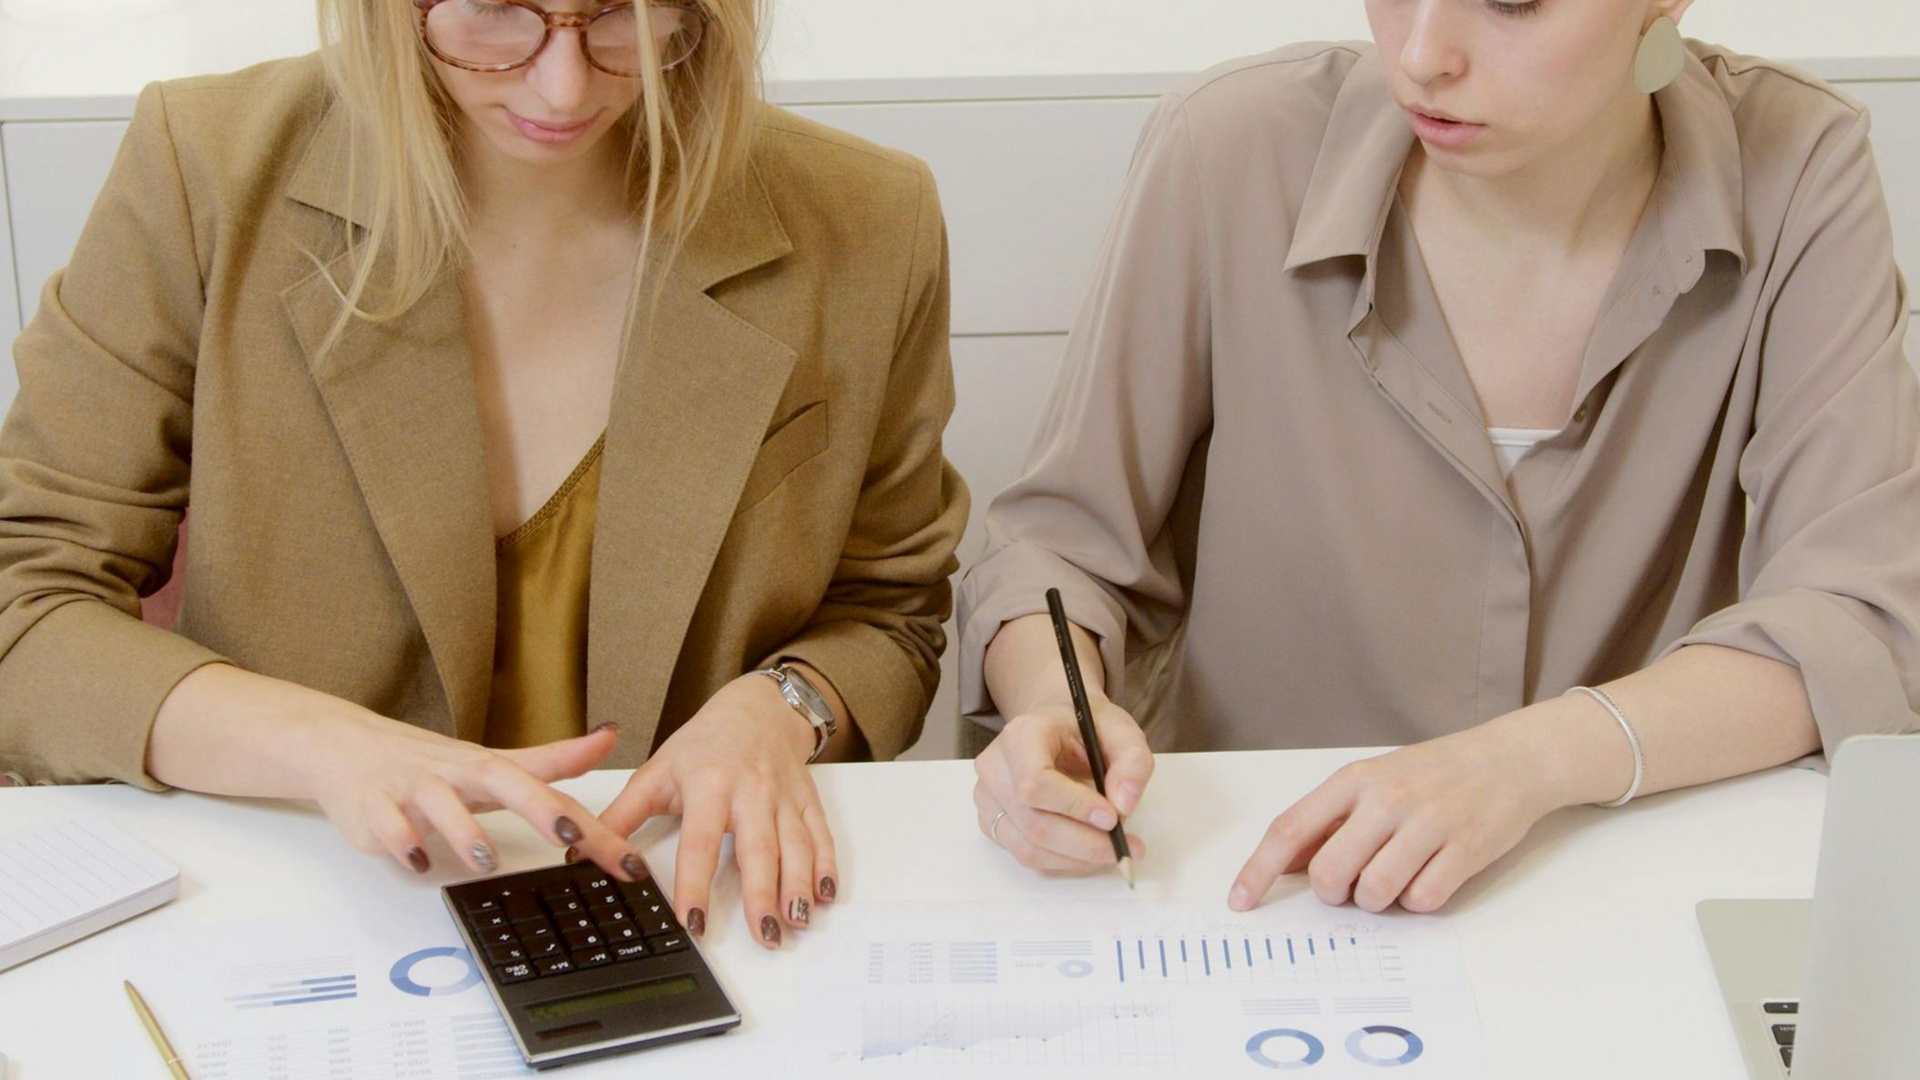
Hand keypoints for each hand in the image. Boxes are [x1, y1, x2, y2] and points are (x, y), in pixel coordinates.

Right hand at [299, 709, 640, 879]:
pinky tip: (415, 859)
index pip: (549, 791)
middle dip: (539, 807)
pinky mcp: (372, 807)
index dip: (588, 822)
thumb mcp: (492, 761)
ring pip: (439, 805)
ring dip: (463, 831)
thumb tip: (609, 737)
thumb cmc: (427, 762)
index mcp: (489, 767)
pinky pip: (386, 825)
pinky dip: (400, 841)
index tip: (623, 854)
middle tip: (569, 835)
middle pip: (502, 781)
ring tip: (485, 858)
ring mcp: (412, 789)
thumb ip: (551, 760)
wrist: (344, 747)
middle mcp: (456, 774)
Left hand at [597, 674, 834, 949]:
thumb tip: (581, 850)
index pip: (701, 841)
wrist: (758, 707)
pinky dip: (826, 865)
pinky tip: (825, 894)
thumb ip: (622, 815)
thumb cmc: (706, 742)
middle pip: (758, 848)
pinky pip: (820, 835)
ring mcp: (783, 796)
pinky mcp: (806, 801)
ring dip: (799, 885)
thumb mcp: (657, 770)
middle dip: (763, 892)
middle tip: (764, 933)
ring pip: (795, 845)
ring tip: (795, 920)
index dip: (696, 882)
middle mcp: (750, 791)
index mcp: (708, 783)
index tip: (693, 919)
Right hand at [973, 695, 1151, 870]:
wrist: (1055, 725)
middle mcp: (995, 766)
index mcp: (1021, 734)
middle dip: (1086, 843)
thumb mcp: (1121, 731)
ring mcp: (988, 797)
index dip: (1074, 806)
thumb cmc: (1085, 727)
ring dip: (1077, 859)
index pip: (1035, 782)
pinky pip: (1026, 854)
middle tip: (1127, 847)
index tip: (1113, 818)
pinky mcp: (992, 821)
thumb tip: (1124, 806)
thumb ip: (1132, 763)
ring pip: (1029, 847)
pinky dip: (1063, 860)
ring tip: (1113, 850)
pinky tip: (1087, 849)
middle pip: (1034, 823)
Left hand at [1228, 722, 1563, 913]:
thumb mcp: (1374, 780)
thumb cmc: (1434, 773)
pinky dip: (1418, 900)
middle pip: (1330, 873)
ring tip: (1395, 875)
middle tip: (1351, 885)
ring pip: (1374, 892)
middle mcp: (1387, 799)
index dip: (1258, 870)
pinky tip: (1427, 875)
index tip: (1241, 901)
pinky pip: (1421, 900)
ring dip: (1377, 900)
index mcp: (1355, 780)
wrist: (1510, 758)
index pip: (1290, 830)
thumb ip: (1330, 819)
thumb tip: (1284, 864)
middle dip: (1333, 893)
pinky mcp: (1465, 850)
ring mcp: (1428, 824)